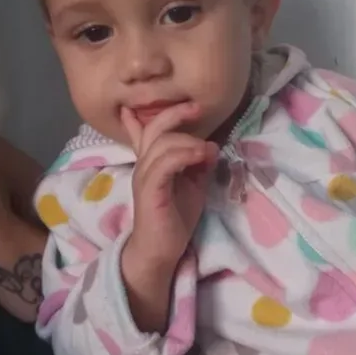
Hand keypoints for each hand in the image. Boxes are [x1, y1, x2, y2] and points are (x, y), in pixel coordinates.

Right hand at [121, 102, 217, 271]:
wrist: (159, 251)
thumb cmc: (173, 219)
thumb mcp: (192, 186)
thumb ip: (198, 165)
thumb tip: (212, 146)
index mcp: (151, 162)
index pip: (147, 130)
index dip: (164, 114)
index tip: (186, 103)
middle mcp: (144, 165)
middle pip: (155, 128)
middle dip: (177, 114)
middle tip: (198, 108)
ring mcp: (145, 177)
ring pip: (162, 143)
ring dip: (188, 141)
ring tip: (207, 150)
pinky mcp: (150, 190)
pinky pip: (164, 163)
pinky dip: (185, 155)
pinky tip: (201, 157)